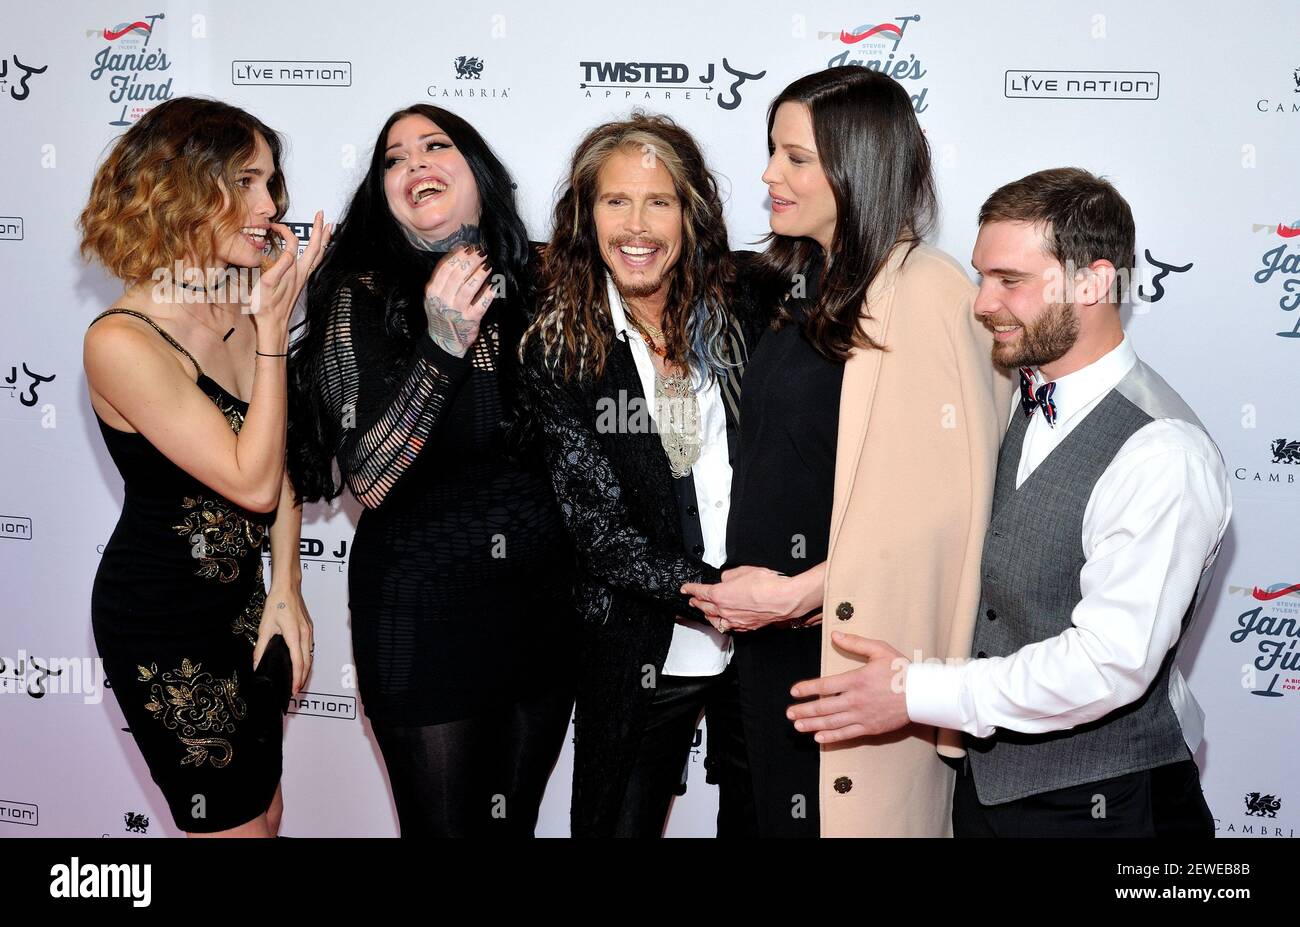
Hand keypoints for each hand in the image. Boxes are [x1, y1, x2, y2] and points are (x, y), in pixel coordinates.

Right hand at [248, 211, 330, 344]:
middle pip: (316, 247)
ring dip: (323, 240)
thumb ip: (280, 266)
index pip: (293, 243)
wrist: (274, 325)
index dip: (285, 231)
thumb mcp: (268, 284)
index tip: (274, 225)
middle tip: (321, 214)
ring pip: (318, 255)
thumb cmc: (267, 306)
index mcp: (294, 271)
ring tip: (328, 227)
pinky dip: (319, 251)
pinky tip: (317, 250)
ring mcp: (303, 278)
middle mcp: (302, 273)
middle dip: (319, 229)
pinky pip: (315, 262)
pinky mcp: (301, 283)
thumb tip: (289, 251)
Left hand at [253, 585, 313, 694]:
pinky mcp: (309, 628)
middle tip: (296, 689)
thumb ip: (260, 648)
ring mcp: (309, 631)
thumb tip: (256, 665)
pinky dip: (307, 659)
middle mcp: (305, 634)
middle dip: (303, 678)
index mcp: (294, 635)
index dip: (297, 678)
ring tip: (299, 680)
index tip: (294, 689)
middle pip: (308, 662)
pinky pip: (310, 648)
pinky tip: (301, 663)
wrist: (287, 588)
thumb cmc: (277, 603)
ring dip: (306, 669)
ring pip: (311, 655)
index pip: (298, 662)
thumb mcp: (264, 627)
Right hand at [424, 244, 494, 356]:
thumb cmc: (442, 314)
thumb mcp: (435, 296)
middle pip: (458, 274)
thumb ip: (443, 278)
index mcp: (433, 292)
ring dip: (480, 273)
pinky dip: (488, 292)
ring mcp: (457, 311)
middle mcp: (443, 300)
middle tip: (482, 252)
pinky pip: (482, 303)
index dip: (458, 255)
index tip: (469, 248)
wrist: (444, 342)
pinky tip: (494, 283)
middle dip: (471, 260)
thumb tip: (459, 253)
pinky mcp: (471, 319)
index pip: (446, 268)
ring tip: (488, 264)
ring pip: (469, 287)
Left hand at [681, 565, 804, 630]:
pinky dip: (722, 622)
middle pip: (705, 607)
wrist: (783, 600)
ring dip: (707, 614)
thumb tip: (725, 579)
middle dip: (697, 602)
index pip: (700, 592)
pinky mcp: (746, 627)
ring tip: (704, 611)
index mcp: (720, 595)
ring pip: (715, 620)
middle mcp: (724, 611)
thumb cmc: (766, 585)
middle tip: (692, 599)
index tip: (685, 589)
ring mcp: (735, 621)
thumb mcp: (743, 571)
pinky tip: (723, 621)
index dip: (690, 589)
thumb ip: (729, 576)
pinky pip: (728, 626)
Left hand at [786, 633, 910, 742]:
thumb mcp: (879, 650)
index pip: (825, 685)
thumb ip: (855, 642)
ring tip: (798, 725)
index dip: (807, 688)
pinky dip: (831, 737)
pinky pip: (846, 734)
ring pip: (832, 723)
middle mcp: (856, 700)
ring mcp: (862, 716)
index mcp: (856, 680)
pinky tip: (818, 737)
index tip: (794, 691)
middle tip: (789, 712)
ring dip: (812, 724)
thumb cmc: (901, 671)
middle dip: (804, 710)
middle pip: (824, 707)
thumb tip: (835, 635)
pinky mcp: (870, 728)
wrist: (922, 695)